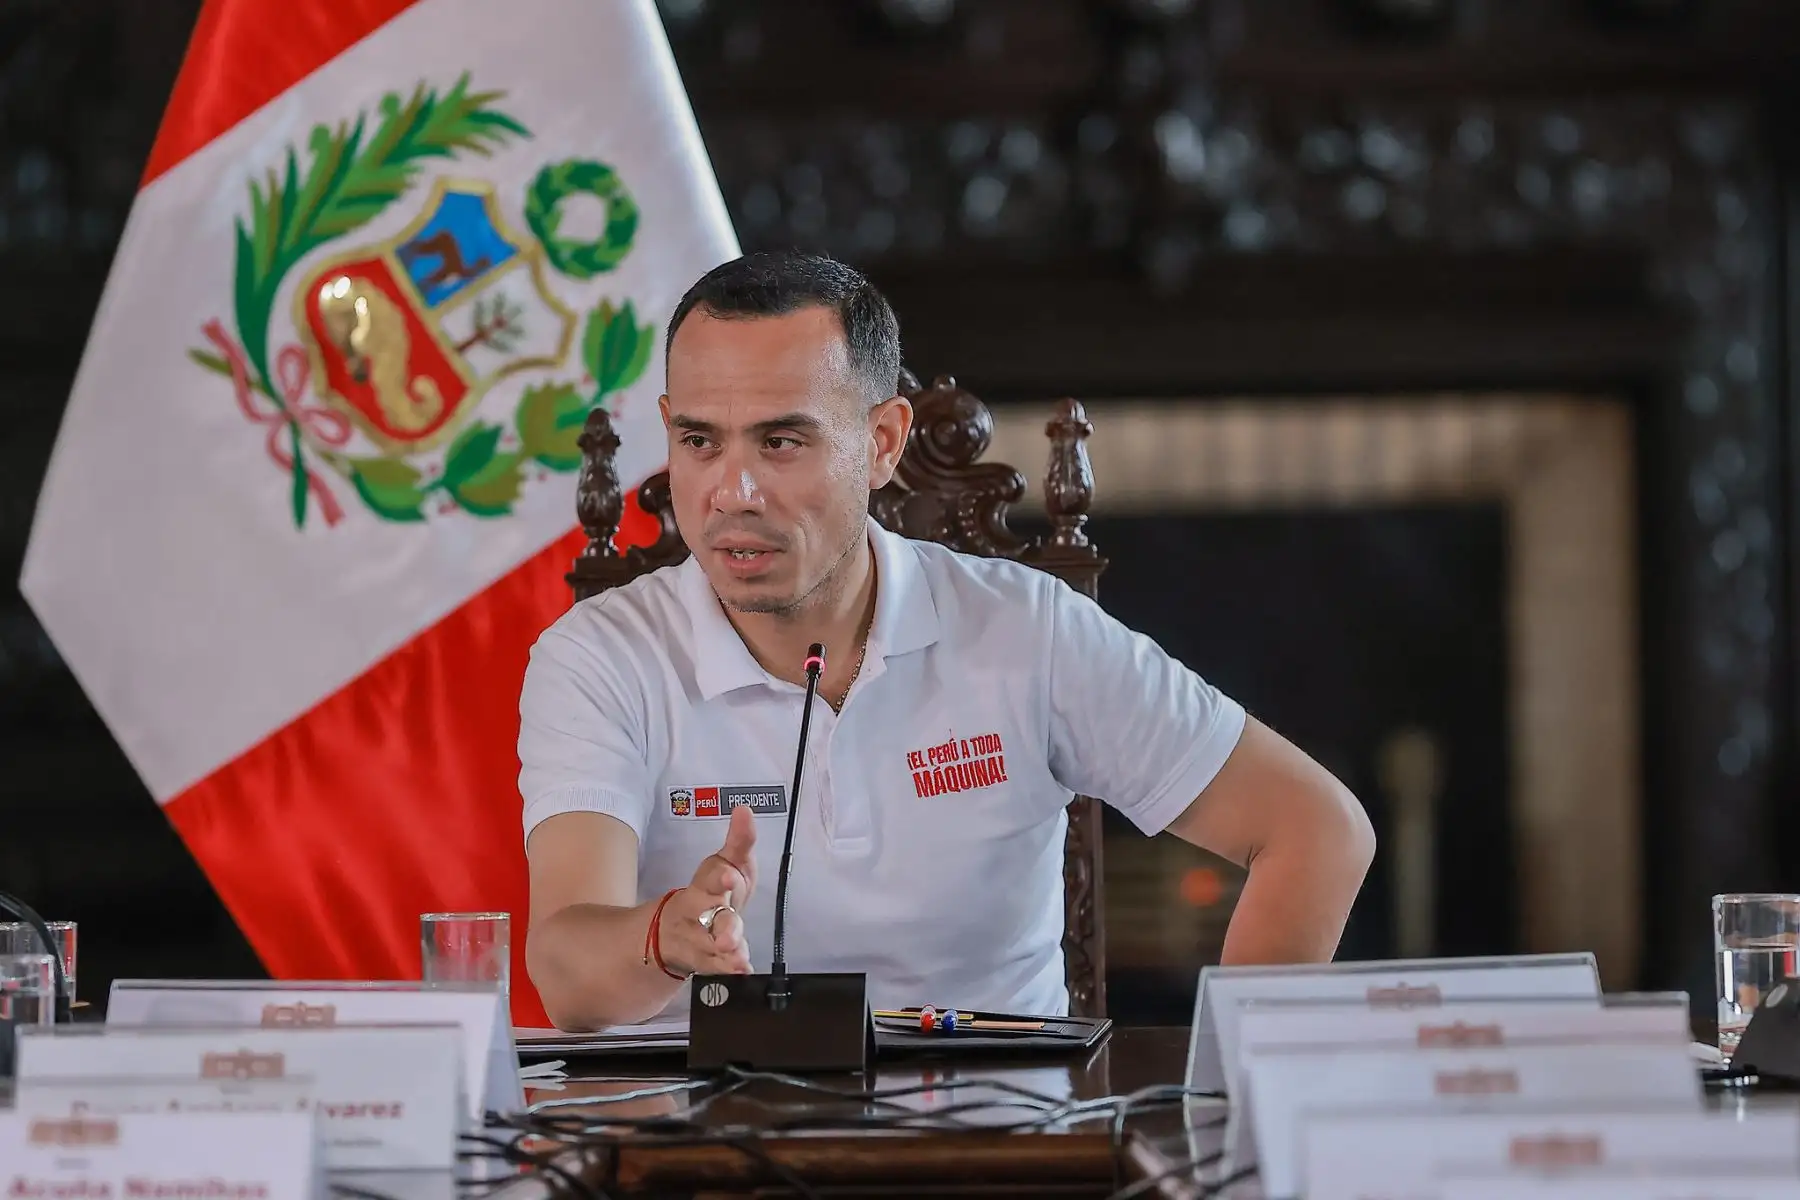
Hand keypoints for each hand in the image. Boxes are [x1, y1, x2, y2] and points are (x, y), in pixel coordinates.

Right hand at [660, 805, 757, 976]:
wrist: (674, 931)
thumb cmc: (711, 891)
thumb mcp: (726, 863)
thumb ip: (739, 841)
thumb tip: (745, 809)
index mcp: (706, 881)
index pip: (712, 875)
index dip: (720, 876)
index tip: (729, 875)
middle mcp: (699, 909)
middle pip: (708, 912)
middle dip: (721, 918)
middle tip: (729, 927)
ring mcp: (699, 937)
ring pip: (710, 941)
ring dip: (725, 946)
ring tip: (735, 951)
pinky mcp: (705, 960)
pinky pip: (717, 966)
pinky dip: (729, 968)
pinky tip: (742, 970)